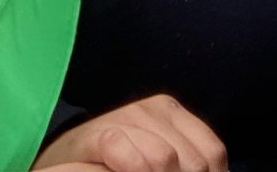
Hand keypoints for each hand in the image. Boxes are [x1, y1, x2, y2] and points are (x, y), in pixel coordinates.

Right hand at [34, 95, 226, 171]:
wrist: (64, 158)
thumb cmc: (118, 163)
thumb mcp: (156, 158)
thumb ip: (185, 164)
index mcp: (174, 114)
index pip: (212, 153)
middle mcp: (155, 109)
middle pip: (191, 161)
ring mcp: (126, 118)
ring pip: (163, 158)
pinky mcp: (99, 133)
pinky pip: (124, 152)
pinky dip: (132, 169)